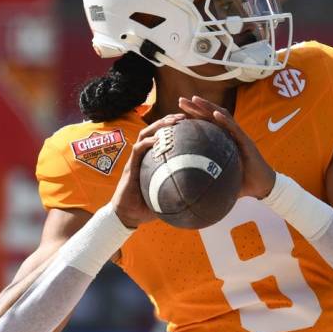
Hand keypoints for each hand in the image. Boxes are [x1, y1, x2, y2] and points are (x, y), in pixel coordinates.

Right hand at [111, 113, 185, 227]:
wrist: (127, 215)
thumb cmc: (148, 207)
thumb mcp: (169, 197)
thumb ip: (182, 190)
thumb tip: (205, 195)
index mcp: (152, 160)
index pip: (163, 138)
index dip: (174, 129)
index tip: (189, 123)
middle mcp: (143, 156)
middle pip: (154, 130)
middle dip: (168, 120)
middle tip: (183, 116)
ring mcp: (136, 159)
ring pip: (145, 134)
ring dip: (158, 126)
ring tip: (172, 122)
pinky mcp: (130, 166)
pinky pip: (138, 150)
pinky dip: (148, 143)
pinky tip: (157, 140)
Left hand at [178, 95, 275, 198]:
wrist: (263, 186)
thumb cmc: (242, 183)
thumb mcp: (220, 179)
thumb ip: (206, 180)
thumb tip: (188, 190)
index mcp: (223, 140)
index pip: (206, 124)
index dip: (193, 116)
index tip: (178, 112)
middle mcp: (231, 134)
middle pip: (212, 116)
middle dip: (196, 107)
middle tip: (181, 100)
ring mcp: (239, 136)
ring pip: (222, 117)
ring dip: (208, 107)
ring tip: (194, 100)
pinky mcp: (247, 142)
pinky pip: (234, 128)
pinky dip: (224, 120)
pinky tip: (215, 114)